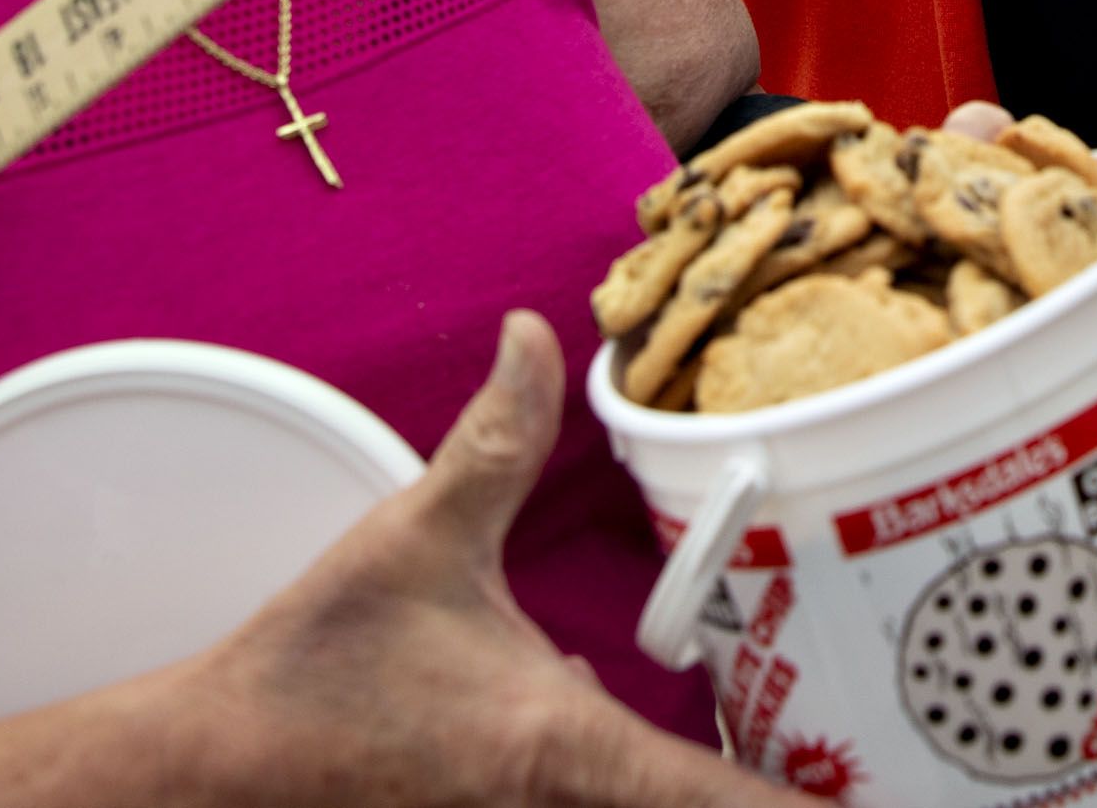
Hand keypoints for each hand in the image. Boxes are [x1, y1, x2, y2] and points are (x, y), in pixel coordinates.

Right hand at [187, 312, 786, 804]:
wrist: (216, 768)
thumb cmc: (318, 666)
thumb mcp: (419, 534)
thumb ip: (496, 437)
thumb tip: (535, 335)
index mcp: (562, 748)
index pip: (713, 801)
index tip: (881, 802)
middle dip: (758, 794)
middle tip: (840, 768)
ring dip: (682, 783)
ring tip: (771, 766)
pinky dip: (621, 785)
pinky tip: (617, 742)